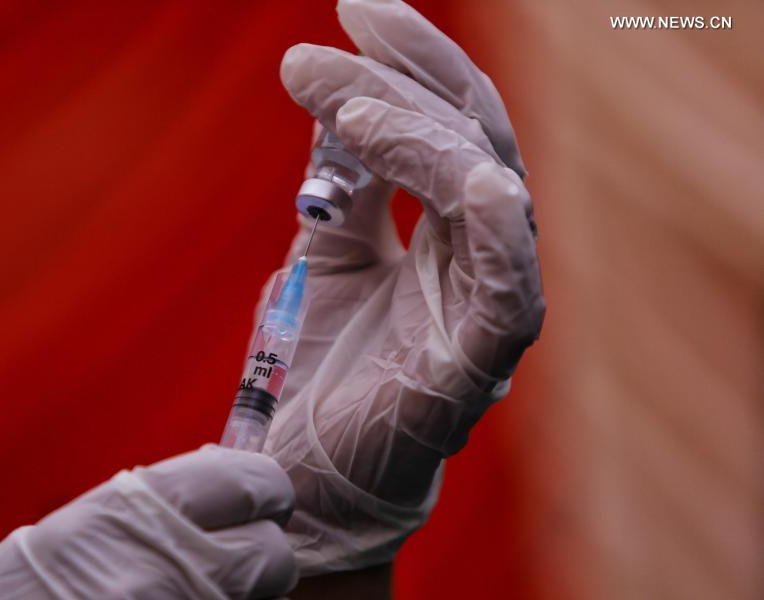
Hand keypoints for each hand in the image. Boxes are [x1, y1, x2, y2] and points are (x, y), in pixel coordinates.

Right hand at [0, 446, 297, 598]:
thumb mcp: (88, 520)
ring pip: (266, 599)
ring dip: (252, 593)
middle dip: (265, 551)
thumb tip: (233, 474)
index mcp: (138, 510)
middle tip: (245, 552)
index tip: (263, 497)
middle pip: (273, 551)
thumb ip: (164, 496)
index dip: (266, 490)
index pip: (251, 482)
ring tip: (206, 588)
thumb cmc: (31, 584)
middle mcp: (167, 566)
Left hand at [262, 0, 544, 574]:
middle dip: (412, 75)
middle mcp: (478, 261)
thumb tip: (330, 96)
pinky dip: (497, 231)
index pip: (449, 127)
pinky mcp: (477, 367)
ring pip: (488, 195)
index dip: (409, 65)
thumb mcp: (324, 254)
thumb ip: (341, 187)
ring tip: (343, 99)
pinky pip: (509, 291)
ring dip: (422, 136)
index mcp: (448, 234)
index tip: (352, 11)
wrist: (301, 472)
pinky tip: (473, 177)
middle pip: (474, 141)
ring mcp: (484, 311)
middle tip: (345, 25)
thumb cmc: (320, 369)